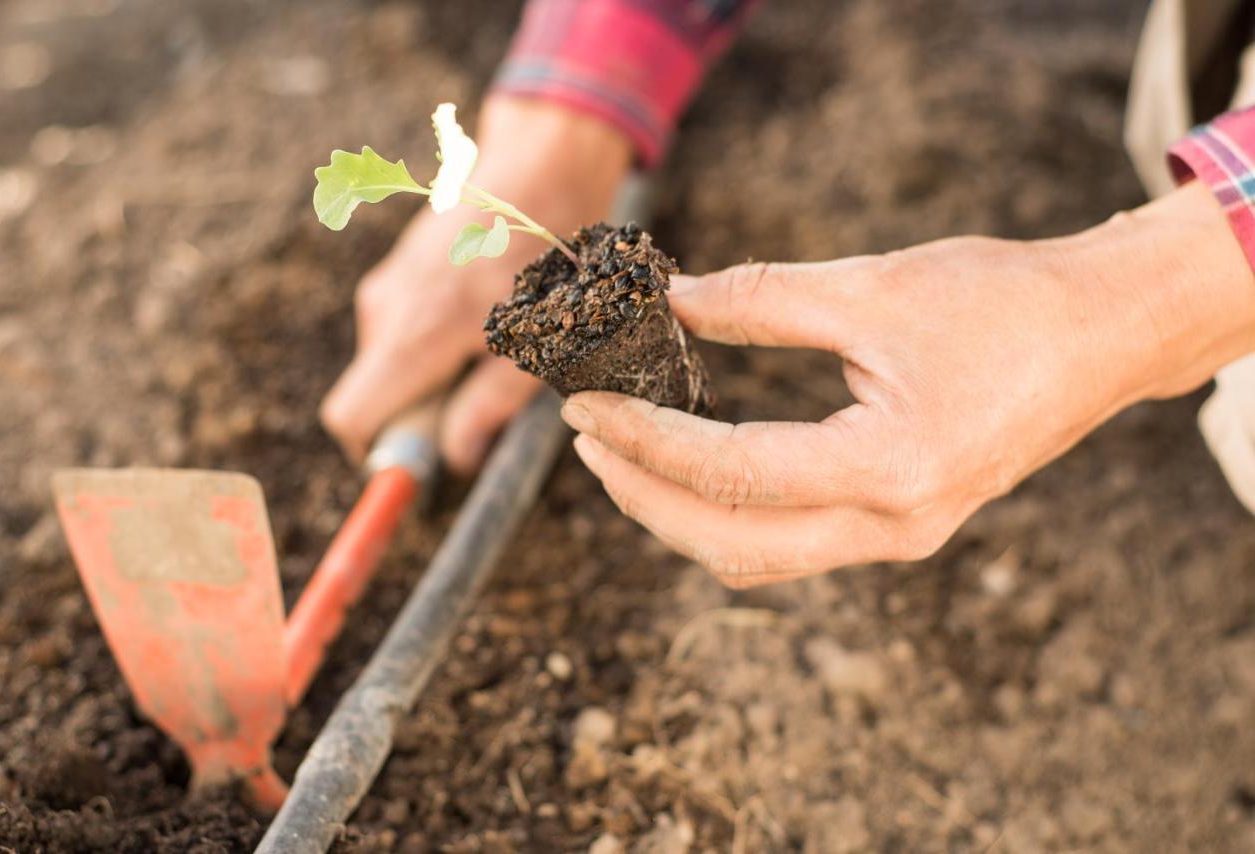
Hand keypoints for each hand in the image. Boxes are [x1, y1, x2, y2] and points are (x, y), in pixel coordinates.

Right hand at [320, 96, 632, 471]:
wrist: (542, 165)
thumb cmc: (548, 257)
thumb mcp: (535, 347)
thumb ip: (487, 409)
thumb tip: (455, 460)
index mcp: (414, 334)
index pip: (350, 417)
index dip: (380, 450)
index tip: (424, 458)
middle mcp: (386, 308)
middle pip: (374, 394)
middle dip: (420, 413)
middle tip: (482, 400)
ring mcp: (389, 284)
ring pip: (391, 363)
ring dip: (433, 376)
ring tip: (495, 349)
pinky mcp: (401, 270)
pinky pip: (403, 330)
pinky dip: (434, 344)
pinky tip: (486, 319)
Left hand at [561, 183, 1254, 587]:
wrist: (1101, 336)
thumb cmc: (1001, 302)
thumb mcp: (872, 288)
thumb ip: (761, 299)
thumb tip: (669, 301)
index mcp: (888, 467)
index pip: (729, 473)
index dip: (643, 440)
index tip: (585, 403)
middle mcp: (893, 524)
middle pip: (729, 544)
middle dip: (643, 496)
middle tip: (585, 437)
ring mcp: (900, 538)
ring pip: (757, 557)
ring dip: (680, 513)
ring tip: (623, 452)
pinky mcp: (901, 526)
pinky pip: (791, 544)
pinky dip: (728, 513)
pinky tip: (694, 465)